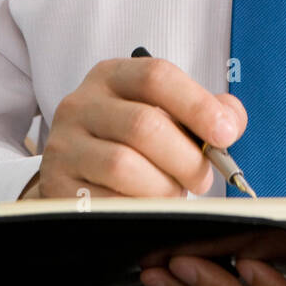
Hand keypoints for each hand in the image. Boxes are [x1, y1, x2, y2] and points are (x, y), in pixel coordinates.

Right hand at [36, 55, 245, 197]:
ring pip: (124, 166)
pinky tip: (146, 208)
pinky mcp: (56, 186)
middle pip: (144, 125)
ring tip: (171, 193)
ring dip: (162, 188)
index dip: (196, 104)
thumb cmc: (131, 143)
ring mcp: (63, 145)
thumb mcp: (163, 114)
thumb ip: (203, 112)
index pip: (156, 76)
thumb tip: (229, 120)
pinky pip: (106, 202)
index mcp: (111, 76)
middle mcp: (81, 104)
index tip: (226, 133)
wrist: (77, 176)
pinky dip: (138, 210)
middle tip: (202, 178)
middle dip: (186, 158)